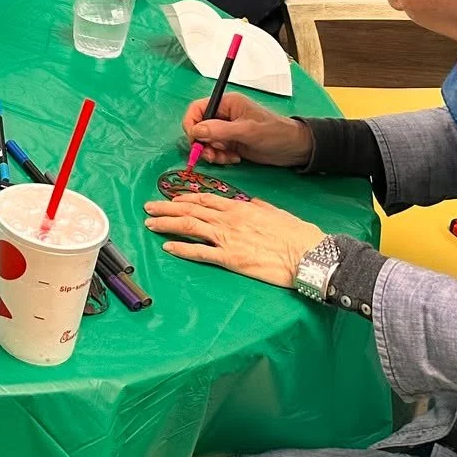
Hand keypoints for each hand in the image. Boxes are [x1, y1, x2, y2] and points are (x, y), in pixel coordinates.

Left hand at [143, 194, 326, 289]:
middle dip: (166, 208)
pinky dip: (181, 248)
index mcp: (239, 207)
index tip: (171, 199)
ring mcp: (227, 238)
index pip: (204, 200)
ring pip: (188, 226)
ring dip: (166, 224)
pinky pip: (199, 252)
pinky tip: (167, 247)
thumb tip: (247, 203)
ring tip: (149, 224)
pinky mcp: (229, 258)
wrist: (308, 253)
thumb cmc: (296, 234)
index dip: (184, 198)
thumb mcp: (275, 213)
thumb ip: (257, 207)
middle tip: (148, 207)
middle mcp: (228, 220)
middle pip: (190, 210)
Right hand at [181, 94, 312, 167]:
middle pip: (199, 127)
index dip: (191, 125)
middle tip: (211, 156)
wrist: (296, 149)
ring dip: (211, 153)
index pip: (197, 109)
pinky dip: (220, 157)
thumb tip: (195, 132)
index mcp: (226, 103)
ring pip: (206, 141)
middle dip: (202, 143)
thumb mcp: (247, 131)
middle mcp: (224, 115)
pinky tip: (234, 159)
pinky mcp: (232, 143)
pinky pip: (216, 150)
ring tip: (225, 159)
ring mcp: (227, 130)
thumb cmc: (275, 133)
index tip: (195, 141)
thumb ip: (220, 130)